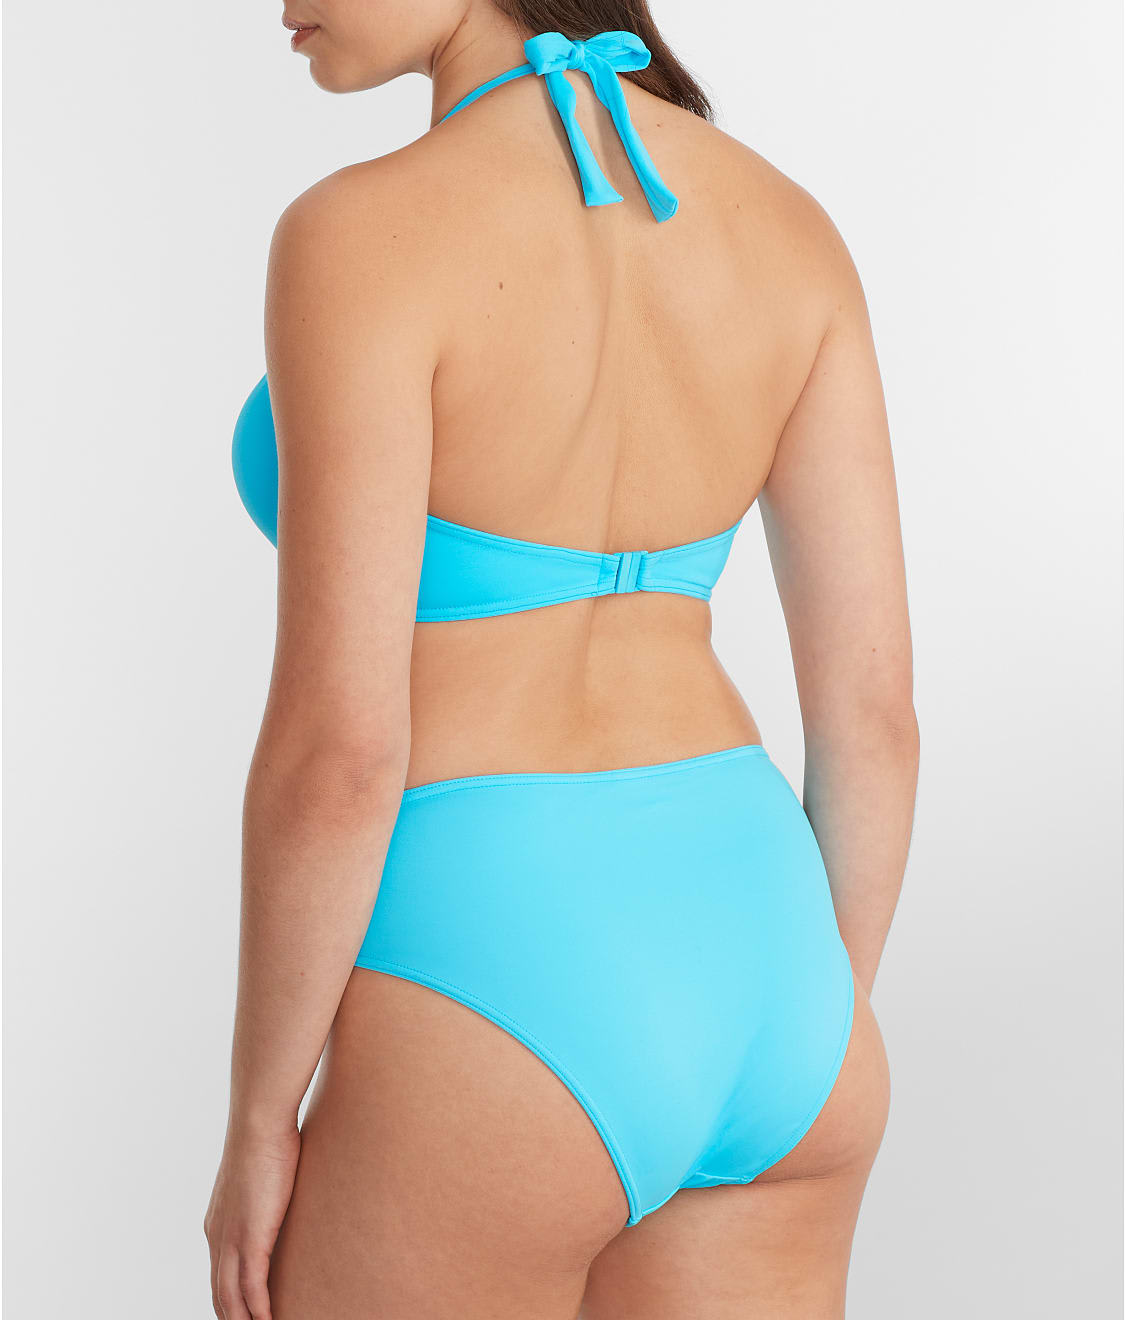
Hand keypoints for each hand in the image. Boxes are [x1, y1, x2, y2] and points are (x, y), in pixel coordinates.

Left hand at [204, 1123, 300, 1319]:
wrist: (259, 1123)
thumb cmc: (265, 1138)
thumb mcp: (259, 1176)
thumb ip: (263, 1196)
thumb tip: (280, 1195)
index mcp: (217, 1224)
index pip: (217, 1277)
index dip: (227, 1302)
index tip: (239, 1316)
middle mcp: (217, 1237)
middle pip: (220, 1295)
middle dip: (232, 1318)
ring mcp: (232, 1239)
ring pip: (231, 1297)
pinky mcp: (251, 1237)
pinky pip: (252, 1287)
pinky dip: (260, 1310)